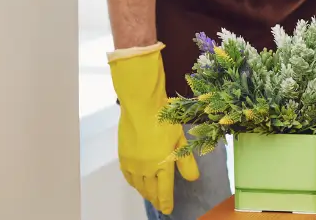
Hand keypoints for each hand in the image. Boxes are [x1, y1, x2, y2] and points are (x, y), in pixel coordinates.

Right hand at [108, 43, 198, 214]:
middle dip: (155, 199)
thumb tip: (192, 179)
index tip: (167, 210)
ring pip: (138, 185)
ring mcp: (132, 163)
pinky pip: (127, 176)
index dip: (165, 202)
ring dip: (144, 192)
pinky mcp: (123, 156)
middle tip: (159, 204)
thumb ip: (186, 161)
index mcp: (162, 164)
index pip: (164, 190)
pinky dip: (133, 183)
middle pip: (150, 190)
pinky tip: (136, 183)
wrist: (141, 106)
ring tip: (149, 196)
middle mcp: (146, 168)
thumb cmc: (164, 119)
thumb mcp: (181, 139)